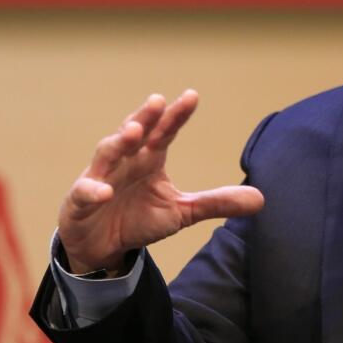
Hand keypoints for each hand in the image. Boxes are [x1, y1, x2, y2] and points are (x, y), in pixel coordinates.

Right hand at [58, 90, 264, 273]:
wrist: (102, 246)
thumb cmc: (138, 218)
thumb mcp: (182, 212)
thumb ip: (216, 202)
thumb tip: (261, 198)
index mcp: (149, 158)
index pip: (164, 131)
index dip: (176, 115)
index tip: (192, 96)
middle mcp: (125, 161)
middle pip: (133, 133)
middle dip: (144, 117)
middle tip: (158, 101)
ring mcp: (100, 177)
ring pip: (107, 153)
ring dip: (118, 142)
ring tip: (133, 133)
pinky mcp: (81, 201)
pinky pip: (86, 192)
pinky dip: (93, 189)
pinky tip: (104, 190)